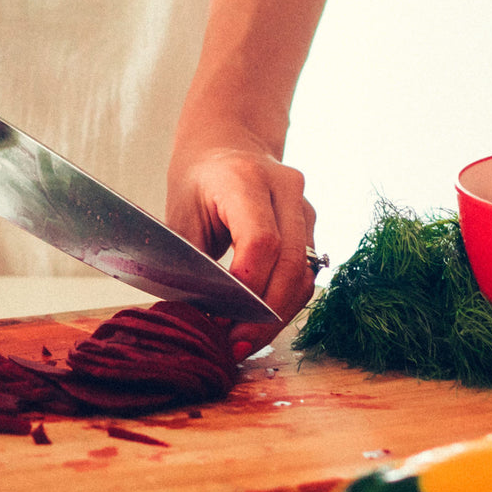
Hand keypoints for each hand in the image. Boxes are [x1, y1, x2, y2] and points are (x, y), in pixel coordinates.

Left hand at [166, 131, 318, 355]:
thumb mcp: (181, 214)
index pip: (262, 239)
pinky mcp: (311, 227)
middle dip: (264, 312)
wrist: (227, 146)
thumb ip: (190, 261)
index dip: (248, 284)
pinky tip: (259, 324)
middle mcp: (285, 188)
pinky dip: (284, 302)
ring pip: (305, 273)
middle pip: (290, 262)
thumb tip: (196, 316)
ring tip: (243, 342)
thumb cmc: (197, 182)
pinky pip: (306, 272)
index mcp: (246, 178)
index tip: (222, 317)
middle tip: (234, 345)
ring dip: (277, 315)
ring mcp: (304, 207)